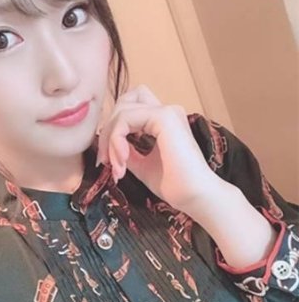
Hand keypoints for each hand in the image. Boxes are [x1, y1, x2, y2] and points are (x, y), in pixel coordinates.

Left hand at [96, 85, 221, 210]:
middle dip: (107, 131)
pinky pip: (125, 118)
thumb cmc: (175, 185)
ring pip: (122, 110)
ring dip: (110, 139)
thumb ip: (127, 151)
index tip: (108, 160)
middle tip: (105, 161)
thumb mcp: (142, 165)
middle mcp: (166, 112)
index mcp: (163, 122)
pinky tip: (122, 161)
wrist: (195, 197)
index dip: (113, 130)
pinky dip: (116, 139)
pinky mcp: (164, 117)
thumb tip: (110, 145)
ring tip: (117, 166)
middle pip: (123, 103)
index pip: (130, 110)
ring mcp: (166, 112)